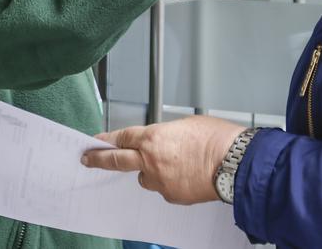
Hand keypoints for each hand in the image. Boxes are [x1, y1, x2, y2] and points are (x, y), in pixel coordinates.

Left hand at [81, 116, 246, 204]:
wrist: (234, 163)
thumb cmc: (216, 139)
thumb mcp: (187, 124)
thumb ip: (168, 133)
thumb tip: (164, 140)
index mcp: (153, 138)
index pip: (122, 138)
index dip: (107, 140)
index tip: (95, 142)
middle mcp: (151, 160)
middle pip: (117, 160)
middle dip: (100, 160)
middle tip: (88, 159)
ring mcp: (160, 181)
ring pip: (146, 178)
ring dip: (151, 172)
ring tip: (175, 165)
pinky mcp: (172, 196)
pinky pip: (165, 188)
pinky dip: (172, 182)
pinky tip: (188, 176)